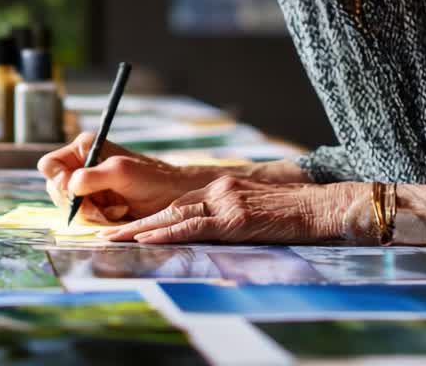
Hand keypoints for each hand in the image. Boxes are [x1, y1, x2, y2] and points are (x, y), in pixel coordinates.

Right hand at [37, 133, 214, 223]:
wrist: (172, 197)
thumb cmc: (151, 179)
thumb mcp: (120, 172)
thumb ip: (91, 177)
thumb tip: (70, 186)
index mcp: (83, 150)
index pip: (49, 165)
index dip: (56, 181)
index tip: (74, 191)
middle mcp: (81, 167)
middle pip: (55, 190)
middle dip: (76, 203)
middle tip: (100, 208)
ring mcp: (87, 188)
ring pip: (68, 207)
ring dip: (89, 214)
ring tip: (115, 210)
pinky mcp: (95, 205)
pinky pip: (82, 218)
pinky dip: (97, 221)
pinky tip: (116, 215)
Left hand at [102, 176, 359, 243]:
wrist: (321, 205)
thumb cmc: (293, 211)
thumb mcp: (255, 208)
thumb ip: (230, 213)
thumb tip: (211, 229)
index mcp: (221, 186)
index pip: (177, 202)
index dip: (149, 215)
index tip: (123, 226)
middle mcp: (218, 188)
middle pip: (167, 207)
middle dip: (134, 223)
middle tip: (104, 234)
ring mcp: (225, 202)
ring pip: (174, 216)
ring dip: (140, 230)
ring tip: (113, 240)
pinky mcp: (235, 218)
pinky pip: (194, 226)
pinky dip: (167, 234)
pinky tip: (148, 240)